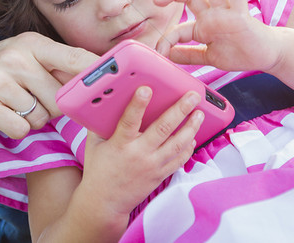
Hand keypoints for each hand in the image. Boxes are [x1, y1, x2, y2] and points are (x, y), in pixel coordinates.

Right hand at [0, 32, 96, 138]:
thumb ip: (57, 65)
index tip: (121, 81)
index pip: (75, 59)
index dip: (99, 73)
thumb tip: (100, 76)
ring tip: (12, 104)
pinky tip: (1, 115)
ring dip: (31, 119)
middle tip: (29, 98)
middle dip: (50, 107)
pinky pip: (19, 128)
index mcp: (31, 43)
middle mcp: (15, 56)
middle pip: (59, 98)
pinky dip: (14, 129)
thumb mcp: (24, 58)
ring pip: (40, 117)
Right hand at [78, 86, 202, 217]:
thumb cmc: (98, 170)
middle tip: (192, 96)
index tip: (146, 89)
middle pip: (163, 129)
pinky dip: (188, 148)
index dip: (138, 104)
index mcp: (120, 144)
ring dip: (191, 127)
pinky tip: (193, 136)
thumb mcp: (94, 144)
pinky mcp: (160, 175)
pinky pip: (179, 160)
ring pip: (177, 144)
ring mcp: (152, 166)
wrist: (105, 202)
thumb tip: (105, 102)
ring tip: (199, 114)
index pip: (130, 120)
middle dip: (180, 110)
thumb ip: (100, 124)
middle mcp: (139, 154)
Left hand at [153, 0, 282, 71]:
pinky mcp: (242, 15)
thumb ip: (190, 55)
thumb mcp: (210, 57)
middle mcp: (212, 15)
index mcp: (203, 26)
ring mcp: (227, 13)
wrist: (266, 54)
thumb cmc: (239, 53)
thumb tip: (168, 55)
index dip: (168, 39)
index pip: (180, 29)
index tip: (160, 51)